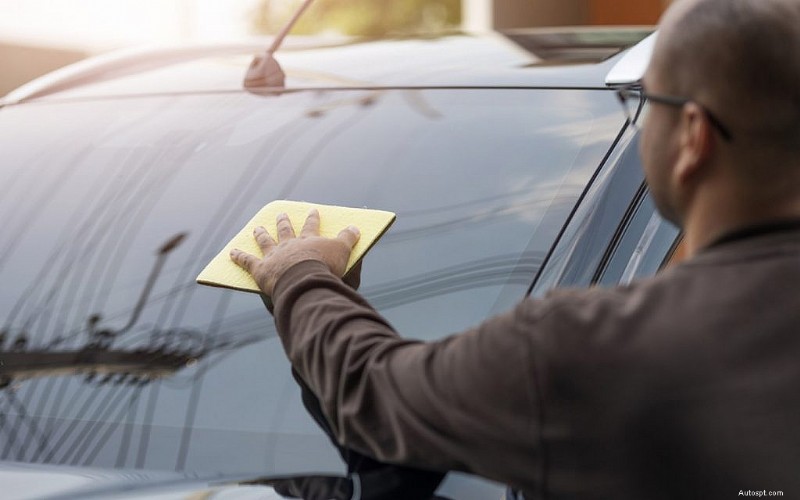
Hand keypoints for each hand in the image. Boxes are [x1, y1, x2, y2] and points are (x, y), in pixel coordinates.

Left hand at [230, 209, 360, 296]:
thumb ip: (348, 239)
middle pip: (286, 230)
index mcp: (309, 241)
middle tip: (280, 214)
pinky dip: (239, 257)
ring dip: (261, 234)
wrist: (304, 281)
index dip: (313, 218)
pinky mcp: (261, 269)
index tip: (312, 211)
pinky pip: (247, 262)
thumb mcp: (344, 252)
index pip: (312, 226)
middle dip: (283, 222)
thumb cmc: (326, 269)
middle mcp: (289, 245)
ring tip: (258, 228)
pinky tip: (231, 252)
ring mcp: (274, 256)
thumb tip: (355, 227)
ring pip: (266, 242)